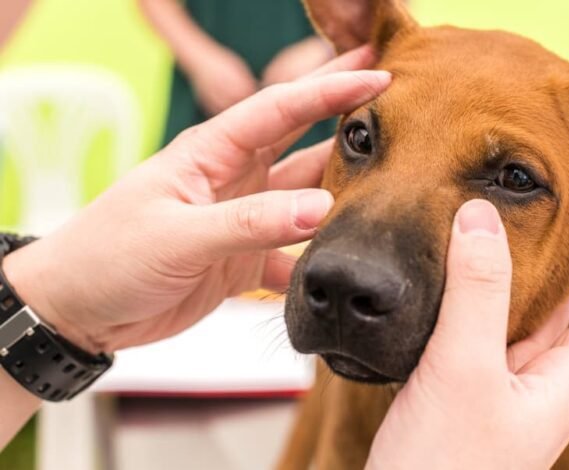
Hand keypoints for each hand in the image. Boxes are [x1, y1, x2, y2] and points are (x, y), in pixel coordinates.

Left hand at [2, 46, 386, 354]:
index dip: (329, 88)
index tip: (378, 72)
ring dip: (344, 193)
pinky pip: (294, 255)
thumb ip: (250, 222)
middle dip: (347, 120)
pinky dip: (320, 260)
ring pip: (306, 198)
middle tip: (399, 105)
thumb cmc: (107, 256)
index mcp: (212, 152)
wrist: (77, 310)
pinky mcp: (243, 260)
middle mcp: (235, 179)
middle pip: (302, 141)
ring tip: (392, 185)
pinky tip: (348, 265)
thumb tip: (321, 208)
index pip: (280, 109)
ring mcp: (243, 219)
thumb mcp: (178, 234)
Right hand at [367, 201, 568, 469]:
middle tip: (567, 220)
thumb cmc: (442, 468)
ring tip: (513, 242)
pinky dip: (478, 307)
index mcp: (561, 388)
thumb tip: (479, 216)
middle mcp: (537, 391)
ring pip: (524, 328)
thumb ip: (474, 293)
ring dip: (523, 284)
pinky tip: (457, 290)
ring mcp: (499, 397)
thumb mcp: (463, 370)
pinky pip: (482, 340)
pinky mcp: (462, 400)